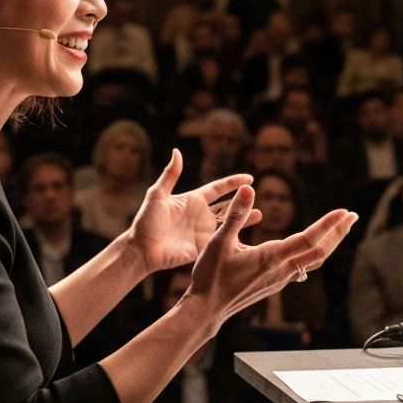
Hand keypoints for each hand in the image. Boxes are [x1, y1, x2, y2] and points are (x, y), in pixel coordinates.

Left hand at [128, 150, 255, 273]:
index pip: (218, 188)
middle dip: (242, 200)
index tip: (249, 177)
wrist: (141, 251)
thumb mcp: (157, 195)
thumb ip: (170, 175)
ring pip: (229, 223)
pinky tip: (248, 239)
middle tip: (257, 194)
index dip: (233, 182)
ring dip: (244, 218)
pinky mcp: (203, 248)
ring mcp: (203, 232)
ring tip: (260, 214)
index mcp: (192, 200)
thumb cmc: (146, 222)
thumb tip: (177, 151)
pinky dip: (236, 239)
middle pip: (227, 205)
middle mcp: (200, 215)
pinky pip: (223, 242)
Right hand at [185, 185, 356, 328]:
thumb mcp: (219, 241)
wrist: (206, 310)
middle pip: (320, 252)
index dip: (329, 225)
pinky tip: (312, 251)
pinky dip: (314, 254)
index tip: (344, 211)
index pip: (309, 239)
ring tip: (339, 230)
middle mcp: (281, 271)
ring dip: (329, 244)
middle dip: (338, 233)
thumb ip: (235, 214)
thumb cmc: (210, 276)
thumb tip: (247, 188)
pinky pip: (303, 268)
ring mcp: (280, 280)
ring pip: (313, 261)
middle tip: (352, 216)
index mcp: (271, 258)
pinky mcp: (274, 284)